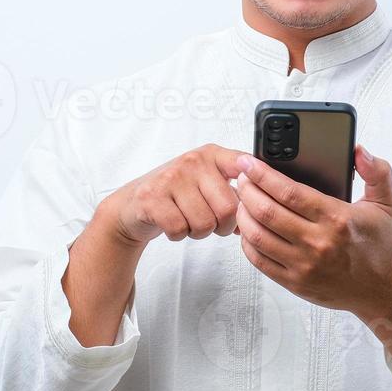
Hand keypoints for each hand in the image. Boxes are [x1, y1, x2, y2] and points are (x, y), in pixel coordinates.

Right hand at [106, 144, 247, 245]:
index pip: (245, 165)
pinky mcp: (152, 197)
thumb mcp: (206, 184)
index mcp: (212, 155)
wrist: (133, 205)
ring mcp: (171, 177)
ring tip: (187, 220)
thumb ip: (233, 195)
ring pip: (205, 223)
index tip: (255, 200)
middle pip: (228, 208)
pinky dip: (178, 235)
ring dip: (198, 232)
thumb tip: (257, 216)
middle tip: (209, 223)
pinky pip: (180, 229)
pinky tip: (172, 224)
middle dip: (222, 226)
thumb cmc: (175, 196)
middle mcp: (193, 161)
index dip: (255, 187)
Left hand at [233, 144, 391, 317]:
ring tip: (241, 200)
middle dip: (247, 190)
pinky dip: (247, 242)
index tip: (249, 163)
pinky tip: (247, 228)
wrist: (384, 289)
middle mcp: (319, 243)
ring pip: (258, 236)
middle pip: (267, 211)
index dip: (263, 175)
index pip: (289, 192)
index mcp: (337, 218)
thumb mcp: (386, 203)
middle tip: (241, 178)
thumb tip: (360, 150)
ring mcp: (305, 265)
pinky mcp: (295, 283)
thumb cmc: (381, 244)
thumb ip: (377, 171)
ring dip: (243, 215)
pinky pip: (260, 261)